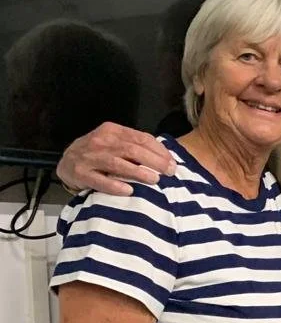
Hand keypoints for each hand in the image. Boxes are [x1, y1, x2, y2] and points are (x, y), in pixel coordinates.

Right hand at [56, 122, 173, 196]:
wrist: (66, 162)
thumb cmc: (98, 154)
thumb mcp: (115, 143)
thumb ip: (136, 146)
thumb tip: (166, 158)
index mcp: (112, 130)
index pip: (141, 138)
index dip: (159, 151)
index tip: (172, 164)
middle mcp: (100, 141)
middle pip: (132, 150)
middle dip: (154, 161)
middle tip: (169, 173)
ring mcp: (89, 157)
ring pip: (118, 164)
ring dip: (138, 172)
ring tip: (154, 180)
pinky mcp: (80, 173)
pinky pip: (100, 180)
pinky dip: (115, 186)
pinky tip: (129, 191)